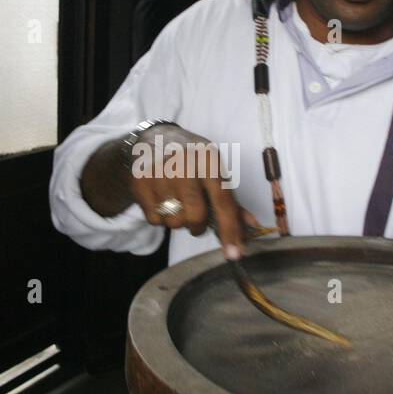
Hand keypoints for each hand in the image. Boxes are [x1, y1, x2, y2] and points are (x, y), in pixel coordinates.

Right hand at [127, 124, 256, 253]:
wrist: (152, 140)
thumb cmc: (191, 159)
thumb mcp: (213, 170)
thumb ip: (231, 200)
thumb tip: (252, 226)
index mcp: (208, 160)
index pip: (223, 201)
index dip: (230, 230)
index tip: (235, 253)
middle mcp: (183, 165)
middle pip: (196, 216)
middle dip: (198, 225)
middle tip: (195, 215)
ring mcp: (159, 174)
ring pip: (174, 222)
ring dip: (177, 219)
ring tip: (175, 200)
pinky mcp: (140, 183)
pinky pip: (155, 220)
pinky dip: (160, 216)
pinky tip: (160, 197)